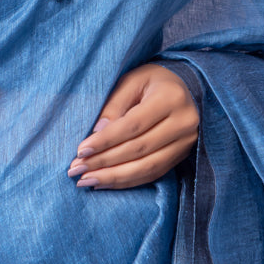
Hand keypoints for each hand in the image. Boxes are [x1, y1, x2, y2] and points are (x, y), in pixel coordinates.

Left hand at [66, 63, 199, 189]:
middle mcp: (183, 122)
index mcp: (170, 98)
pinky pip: (154, 174)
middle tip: (77, 169)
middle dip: (104, 162)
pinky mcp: (183, 155)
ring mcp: (186, 142)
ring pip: (147, 167)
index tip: (81, 151)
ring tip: (86, 180)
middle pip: (139, 149)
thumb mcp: (131, 81)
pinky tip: (106, 182)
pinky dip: (128, 181)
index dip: (106, 140)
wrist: (184, 87)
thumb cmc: (151, 81)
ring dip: (114, 177)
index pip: (133, 125)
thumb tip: (96, 134)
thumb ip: (114, 105)